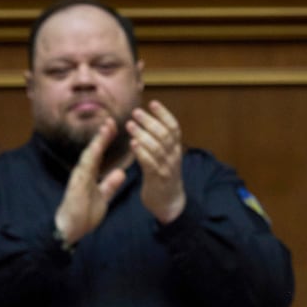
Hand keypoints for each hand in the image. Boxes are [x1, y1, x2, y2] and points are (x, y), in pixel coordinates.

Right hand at [54, 120, 127, 245]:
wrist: (70, 230)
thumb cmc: (84, 215)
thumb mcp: (103, 198)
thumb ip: (110, 185)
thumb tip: (120, 172)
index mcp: (89, 175)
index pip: (99, 154)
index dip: (106, 140)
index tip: (114, 127)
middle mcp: (83, 173)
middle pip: (94, 150)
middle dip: (102, 135)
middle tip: (111, 120)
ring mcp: (79, 178)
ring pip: (89, 155)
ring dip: (97, 141)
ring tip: (106, 128)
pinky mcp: (76, 185)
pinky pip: (85, 168)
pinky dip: (91, 157)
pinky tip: (97, 147)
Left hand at [129, 100, 184, 224]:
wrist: (170, 203)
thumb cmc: (164, 178)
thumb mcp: (166, 157)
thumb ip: (159, 142)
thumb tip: (148, 123)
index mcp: (176, 149)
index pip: (174, 127)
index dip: (164, 114)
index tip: (152, 103)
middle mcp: (174, 156)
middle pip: (164, 134)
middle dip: (150, 121)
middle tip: (135, 112)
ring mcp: (167, 167)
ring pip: (156, 147)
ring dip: (142, 134)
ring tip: (130, 125)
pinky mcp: (158, 179)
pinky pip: (150, 163)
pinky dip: (141, 152)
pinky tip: (132, 144)